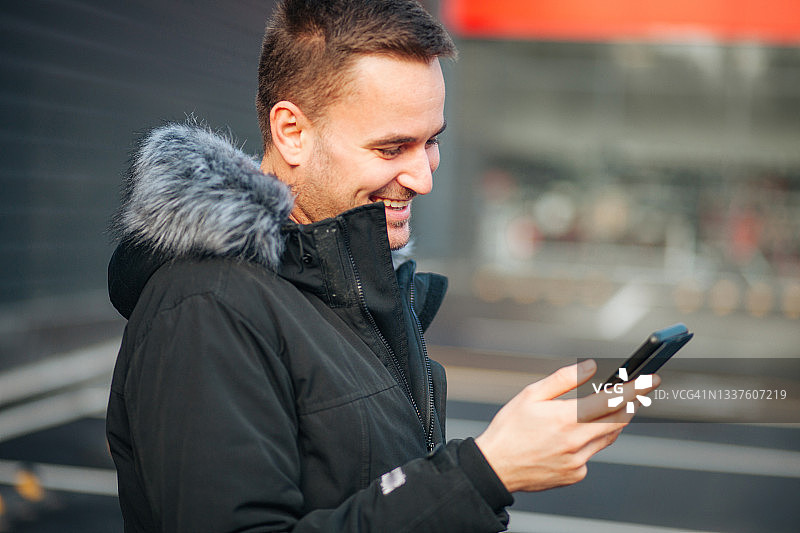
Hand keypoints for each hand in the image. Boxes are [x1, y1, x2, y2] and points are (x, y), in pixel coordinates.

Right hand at [474, 359, 659, 492]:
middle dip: (629, 405)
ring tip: (599, 410)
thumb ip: (563, 379)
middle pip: (618, 421)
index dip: (635, 389)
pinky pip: (592, 453)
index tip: (650, 380)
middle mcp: (576, 442)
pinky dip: (590, 441)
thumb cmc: (509, 429)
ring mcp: (578, 461)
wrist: (496, 467)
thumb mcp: (530, 395)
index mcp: (565, 419)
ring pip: (608, 438)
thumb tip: (589, 366)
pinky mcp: (575, 474)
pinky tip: (570, 437)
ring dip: (610, 422)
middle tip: (632, 394)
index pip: (611, 400)